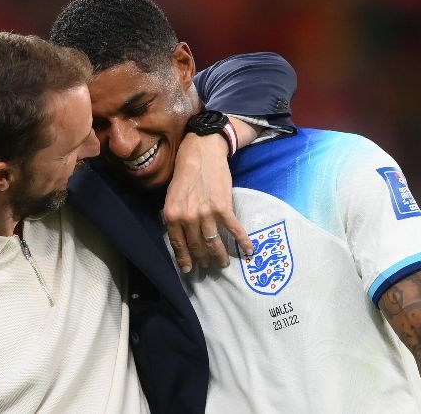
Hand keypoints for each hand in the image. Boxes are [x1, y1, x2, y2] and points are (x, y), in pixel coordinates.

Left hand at [163, 131, 252, 272]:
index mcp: (172, 215)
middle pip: (196, 246)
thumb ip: (175, 215)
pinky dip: (243, 242)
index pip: (178, 244)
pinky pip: (233, 229)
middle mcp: (187, 217)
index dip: (184, 259)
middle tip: (208, 266)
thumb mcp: (172, 196)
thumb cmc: (186, 172)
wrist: (201, 152)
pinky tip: (249, 250)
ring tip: (223, 263)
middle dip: (203, 259)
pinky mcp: (223, 207)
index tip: (188, 269)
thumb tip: (181, 234)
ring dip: (220, 255)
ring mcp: (205, 213)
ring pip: (213, 242)